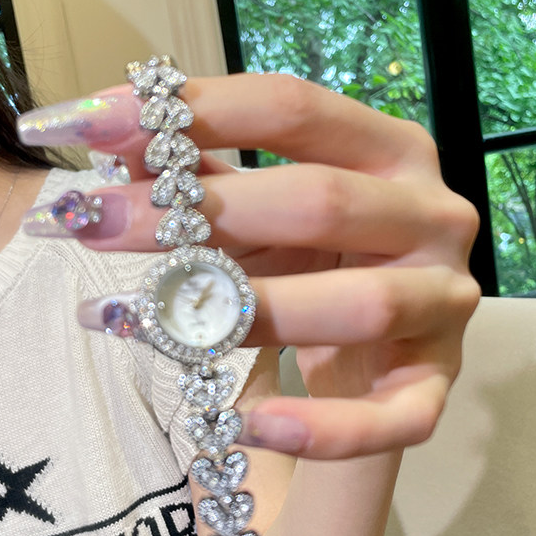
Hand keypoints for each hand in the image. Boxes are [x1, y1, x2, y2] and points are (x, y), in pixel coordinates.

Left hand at [21, 72, 480, 459]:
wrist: (371, 350)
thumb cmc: (307, 267)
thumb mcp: (253, 217)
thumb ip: (199, 178)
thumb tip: (109, 134)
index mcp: (389, 150)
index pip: (292, 110)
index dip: (192, 109)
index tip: (90, 124)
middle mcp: (431, 215)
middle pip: (319, 201)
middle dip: (197, 212)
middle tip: (94, 224)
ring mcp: (444, 303)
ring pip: (359, 304)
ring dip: (248, 313)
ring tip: (148, 320)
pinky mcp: (435, 386)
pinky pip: (395, 417)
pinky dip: (324, 427)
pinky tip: (250, 426)